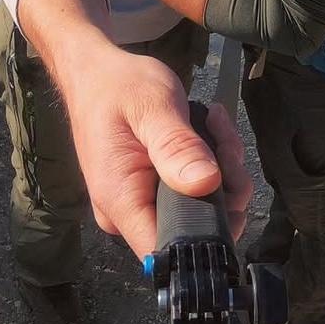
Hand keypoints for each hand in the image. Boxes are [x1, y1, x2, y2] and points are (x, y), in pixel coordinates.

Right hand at [62, 46, 251, 257]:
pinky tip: (210, 127)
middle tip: (224, 140)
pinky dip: (213, 160)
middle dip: (225, 185)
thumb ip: (176, 146)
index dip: (210, 232)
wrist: (96, 73)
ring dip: (224, 166)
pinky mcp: (155, 189)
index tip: (229, 186)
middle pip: (197, 227)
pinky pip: (196, 189)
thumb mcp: (152, 108)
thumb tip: (206, 183)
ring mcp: (144, 202)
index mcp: (123, 201)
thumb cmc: (117, 86)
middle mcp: (131, 213)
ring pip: (204, 205)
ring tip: (216, 124)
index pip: (169, 250)